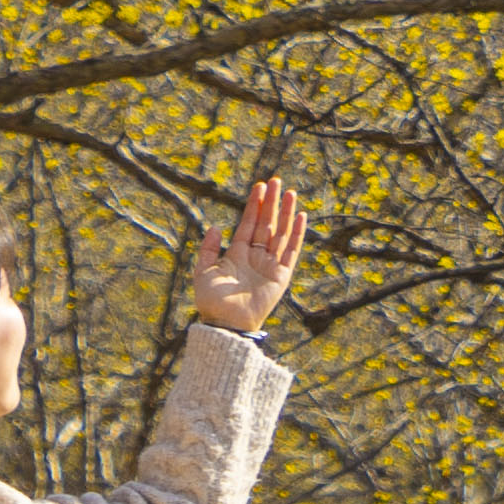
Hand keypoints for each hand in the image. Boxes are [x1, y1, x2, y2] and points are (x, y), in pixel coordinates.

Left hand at [188, 176, 305, 336]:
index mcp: (237, 254)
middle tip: (276, 180)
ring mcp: (269, 265)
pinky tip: (300, 217)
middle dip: (271, 203)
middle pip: (266, 224)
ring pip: (280, 233)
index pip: (248, 223)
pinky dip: (297, 234)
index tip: (260, 186)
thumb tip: (216, 227)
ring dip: (285, 213)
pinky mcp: (281, 276)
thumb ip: (207, 249)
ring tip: (290, 192)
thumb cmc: (212, 301)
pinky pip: (291, 251)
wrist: (226, 324)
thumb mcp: (203, 271)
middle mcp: (255, 257)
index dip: (254, 205)